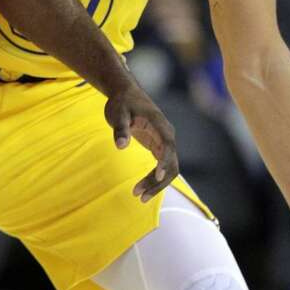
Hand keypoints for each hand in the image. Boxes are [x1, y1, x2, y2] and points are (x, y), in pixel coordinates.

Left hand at [104, 79, 178, 201]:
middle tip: (139, 195)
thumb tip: (121, 145)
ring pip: (169, 168)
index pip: (168, 146)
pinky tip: (143, 189)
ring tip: (139, 196)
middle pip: (172, 163)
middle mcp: (166, 135)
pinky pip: (162, 166)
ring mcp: (164, 142)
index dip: (165, 162)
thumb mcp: (117, 113)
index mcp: (159, 125)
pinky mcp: (158, 146)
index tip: (158, 176)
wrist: (125, 93)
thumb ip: (120, 129)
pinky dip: (155, 178)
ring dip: (157, 184)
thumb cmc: (122, 102)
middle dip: (159, 181)